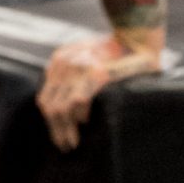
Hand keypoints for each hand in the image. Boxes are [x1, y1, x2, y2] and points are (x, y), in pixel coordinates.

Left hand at [36, 33, 161, 150]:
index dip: (50, 119)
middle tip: (64, 146)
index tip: (58, 134)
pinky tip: (86, 122)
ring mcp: (79, 67)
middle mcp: (65, 62)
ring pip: (61, 107)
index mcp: (60, 59)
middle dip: (55, 129)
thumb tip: (67, 109)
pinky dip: (80, 115)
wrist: (138, 36)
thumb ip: (73, 75)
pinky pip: (78, 101)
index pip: (45, 97)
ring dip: (65, 129)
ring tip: (72, 143)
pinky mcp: (96, 73)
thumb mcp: (87, 58)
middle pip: (49, 104)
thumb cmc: (117, 51)